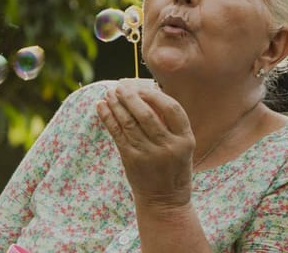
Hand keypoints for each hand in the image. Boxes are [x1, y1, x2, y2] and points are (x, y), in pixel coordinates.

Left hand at [96, 78, 194, 207]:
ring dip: (116, 104)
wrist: (165, 201)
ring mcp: (149, 154)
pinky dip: (108, 118)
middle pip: (146, 114)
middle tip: (120, 86)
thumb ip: (171, 125)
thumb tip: (147, 95)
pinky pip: (117, 134)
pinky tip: (101, 106)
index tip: (143, 87)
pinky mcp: (132, 160)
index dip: (156, 95)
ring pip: (129, 122)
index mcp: (186, 140)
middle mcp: (168, 146)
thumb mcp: (183, 147)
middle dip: (131, 96)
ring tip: (109, 92)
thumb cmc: (174, 169)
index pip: (172, 109)